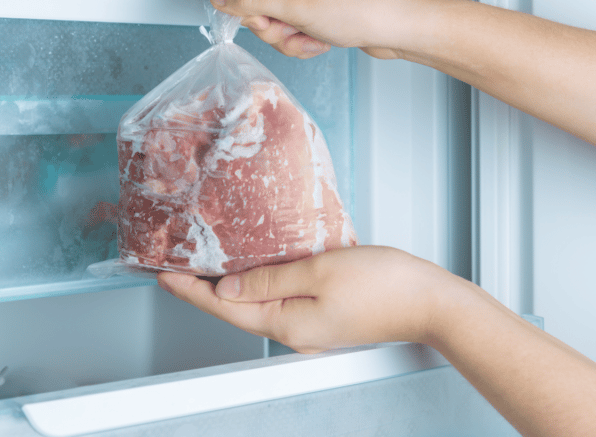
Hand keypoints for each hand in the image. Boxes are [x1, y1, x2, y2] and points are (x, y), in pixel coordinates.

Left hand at [157, 245, 466, 352]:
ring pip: (258, 305)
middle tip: (178, 264)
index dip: (191, 290)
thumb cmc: (385, 285)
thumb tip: (229, 287)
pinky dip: (260, 284)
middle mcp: (295, 332)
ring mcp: (310, 327)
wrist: (430, 302)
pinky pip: (281, 300)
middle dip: (204, 289)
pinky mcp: (325, 316)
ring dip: (231, 286)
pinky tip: (257, 268)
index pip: (225, 307)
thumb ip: (270, 279)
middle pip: (237, 309)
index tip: (164, 274)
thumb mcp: (320, 271)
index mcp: (287, 323)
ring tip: (209, 264)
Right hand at [208, 0, 429, 60]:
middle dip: (271, 27)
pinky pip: (291, 24)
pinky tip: (319, 41)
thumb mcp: (295, 6)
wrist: (399, 25)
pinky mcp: (316, 1)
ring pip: (273, 18)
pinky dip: (301, 39)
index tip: (265, 23)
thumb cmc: (357, 9)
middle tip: (294, 30)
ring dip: (287, 37)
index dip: (244, 7)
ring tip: (312, 38)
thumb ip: (250, 0)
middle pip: (254, 1)